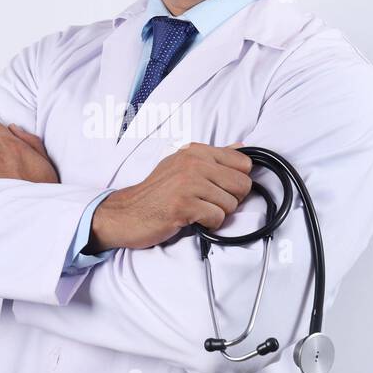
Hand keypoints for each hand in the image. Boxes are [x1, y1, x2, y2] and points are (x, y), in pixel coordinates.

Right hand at [85, 142, 253, 251]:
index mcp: (197, 151)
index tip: (220, 187)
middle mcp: (194, 162)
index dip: (237, 180)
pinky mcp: (184, 205)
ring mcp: (188, 183)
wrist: (128, 213)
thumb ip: (215, 156)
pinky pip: (217, 218)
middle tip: (209, 202)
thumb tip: (243, 147)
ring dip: (217, 213)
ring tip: (197, 210)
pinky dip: (209, 225)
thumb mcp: (183, 164)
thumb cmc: (158, 192)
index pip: (244, 163)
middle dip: (231, 199)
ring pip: (231, 204)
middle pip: (243, 185)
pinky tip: (192, 219)